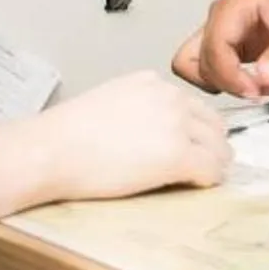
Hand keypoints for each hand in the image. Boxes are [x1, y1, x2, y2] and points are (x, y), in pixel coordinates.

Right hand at [32, 70, 230, 202]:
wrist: (50, 150)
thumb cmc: (64, 135)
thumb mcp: (107, 103)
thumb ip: (136, 110)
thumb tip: (150, 134)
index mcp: (150, 83)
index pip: (191, 105)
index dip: (194, 129)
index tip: (192, 144)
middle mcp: (169, 97)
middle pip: (212, 123)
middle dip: (211, 145)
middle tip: (205, 165)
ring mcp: (176, 125)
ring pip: (218, 147)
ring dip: (214, 163)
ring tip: (202, 178)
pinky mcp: (177, 155)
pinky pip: (211, 169)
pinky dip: (209, 180)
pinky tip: (196, 186)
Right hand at [174, 0, 268, 96]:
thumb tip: (265, 79)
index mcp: (233, 6)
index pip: (214, 48)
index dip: (230, 76)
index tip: (256, 91)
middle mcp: (220, 18)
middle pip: (196, 61)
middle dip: (226, 82)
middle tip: (259, 91)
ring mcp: (220, 32)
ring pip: (196, 68)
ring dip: (223, 84)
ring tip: (259, 86)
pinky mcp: (227, 47)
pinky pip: (212, 71)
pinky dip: (229, 83)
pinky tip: (258, 83)